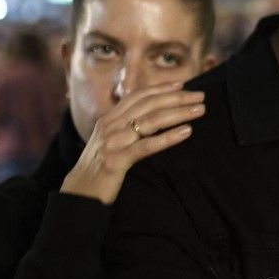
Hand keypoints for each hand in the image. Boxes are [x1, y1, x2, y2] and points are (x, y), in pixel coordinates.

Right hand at [60, 81, 204, 204]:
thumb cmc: (99, 168)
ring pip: (151, 121)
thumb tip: (151, 115)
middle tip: (200, 96)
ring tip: (199, 110)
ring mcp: (112, 142)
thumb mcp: (110, 141)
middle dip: (177, 98)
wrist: (78, 194)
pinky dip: (168, 138)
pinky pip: (146, 146)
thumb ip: (125, 126)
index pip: (138, 96)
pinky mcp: (116, 161)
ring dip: (179, 113)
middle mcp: (110, 126)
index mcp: (109, 119)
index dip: (161, 88)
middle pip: (149, 105)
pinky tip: (186, 132)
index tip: (182, 84)